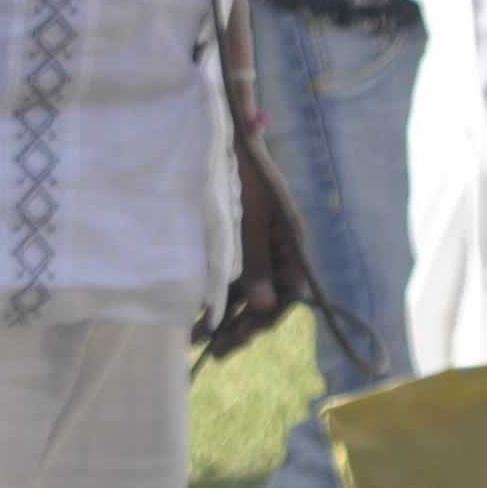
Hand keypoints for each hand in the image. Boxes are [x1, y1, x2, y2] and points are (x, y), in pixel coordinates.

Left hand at [198, 121, 319, 360]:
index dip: (261, 321)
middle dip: (239, 326)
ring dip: (224, 313)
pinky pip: (234, 273)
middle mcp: (279, 248)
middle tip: (213, 353)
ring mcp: (260, 244)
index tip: (234, 340)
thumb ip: (255, 262)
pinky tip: (197, 309)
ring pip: (246, 288)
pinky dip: (218, 292)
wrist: (230, 134)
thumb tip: (263, 306)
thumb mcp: (248, 219)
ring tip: (195, 339)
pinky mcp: (242, 237)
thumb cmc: (243, 172)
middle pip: (264, 297)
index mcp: (290, 244)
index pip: (285, 297)